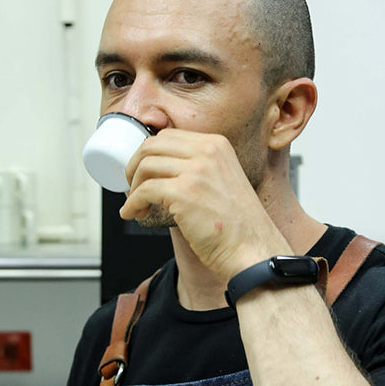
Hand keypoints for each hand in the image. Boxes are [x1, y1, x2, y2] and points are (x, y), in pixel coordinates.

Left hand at [120, 129, 284, 279]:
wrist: (252, 249)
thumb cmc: (237, 225)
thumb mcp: (222, 180)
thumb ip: (198, 168)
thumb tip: (161, 169)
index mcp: (216, 144)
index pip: (168, 136)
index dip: (148, 154)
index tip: (142, 171)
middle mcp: (207, 151)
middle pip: (151, 145)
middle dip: (134, 166)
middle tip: (132, 185)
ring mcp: (196, 171)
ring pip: (145, 166)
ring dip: (133, 187)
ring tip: (135, 205)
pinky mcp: (184, 193)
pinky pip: (145, 191)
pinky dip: (133, 203)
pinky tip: (133, 213)